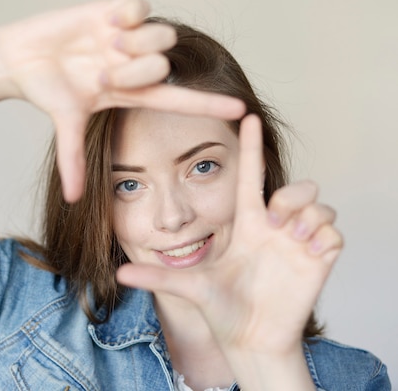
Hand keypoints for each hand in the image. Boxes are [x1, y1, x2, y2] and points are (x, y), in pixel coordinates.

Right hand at [0, 0, 244, 200]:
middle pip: (165, 64)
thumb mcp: (66, 124)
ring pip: (161, 35)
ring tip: (104, 44)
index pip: (178, 100)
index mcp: (131, 92)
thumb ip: (72, 160)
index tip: (241, 109)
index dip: (209, 104)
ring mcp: (128, 37)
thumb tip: (71, 200)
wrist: (21, 57)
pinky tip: (106, 21)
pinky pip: (141, 6)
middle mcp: (136, 64)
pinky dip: (126, 13)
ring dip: (132, 43)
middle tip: (102, 71)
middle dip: (135, 70)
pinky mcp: (115, 10)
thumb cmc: (46, 92)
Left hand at [116, 115, 342, 356]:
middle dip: (290, 195)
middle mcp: (273, 228)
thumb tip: (120, 271)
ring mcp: (297, 243)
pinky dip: (326, 237)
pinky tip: (309, 253)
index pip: (249, 176)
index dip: (250, 147)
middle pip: (297, 186)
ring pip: (318, 205)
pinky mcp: (318, 261)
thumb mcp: (189, 287)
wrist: (248, 340)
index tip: (247, 116)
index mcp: (246, 224)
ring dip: (309, 215)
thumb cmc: (221, 309)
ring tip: (292, 238)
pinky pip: (335, 234)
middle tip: (273, 220)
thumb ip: (157, 276)